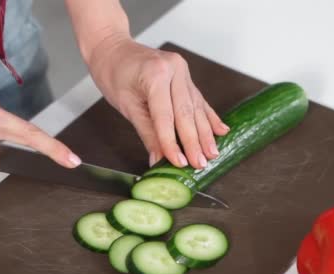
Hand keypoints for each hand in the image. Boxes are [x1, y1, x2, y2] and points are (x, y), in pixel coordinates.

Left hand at [86, 35, 229, 168]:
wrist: (112, 48)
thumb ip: (146, 133)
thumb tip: (158, 159)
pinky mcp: (185, 75)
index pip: (166, 117)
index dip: (172, 143)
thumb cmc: (113, 73)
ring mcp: (182, 71)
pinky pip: (198, 99)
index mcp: (155, 75)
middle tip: (200, 164)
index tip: (179, 162)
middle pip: (186, 113)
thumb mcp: (126, 106)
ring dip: (205, 133)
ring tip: (211, 154)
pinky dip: (209, 117)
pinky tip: (221, 130)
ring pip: (196, 108)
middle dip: (194, 142)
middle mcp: (174, 69)